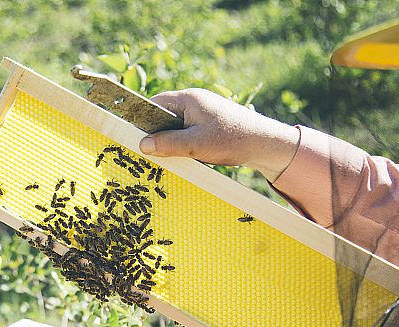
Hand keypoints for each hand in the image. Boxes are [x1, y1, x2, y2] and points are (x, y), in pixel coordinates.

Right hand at [139, 89, 300, 179]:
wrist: (266, 143)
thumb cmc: (232, 139)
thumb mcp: (196, 145)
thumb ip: (168, 144)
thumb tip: (142, 145)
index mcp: (188, 98)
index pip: (155, 103)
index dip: (141, 118)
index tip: (133, 135)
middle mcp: (194, 101)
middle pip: (164, 115)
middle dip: (157, 133)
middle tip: (150, 151)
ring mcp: (203, 112)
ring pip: (176, 126)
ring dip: (172, 140)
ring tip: (170, 156)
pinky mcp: (210, 124)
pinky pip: (188, 131)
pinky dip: (184, 143)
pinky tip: (187, 156)